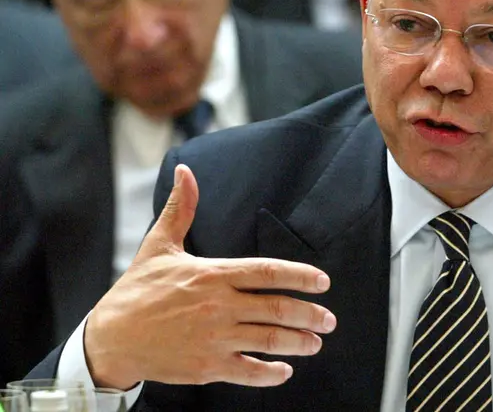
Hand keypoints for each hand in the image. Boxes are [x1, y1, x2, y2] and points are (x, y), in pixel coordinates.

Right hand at [84, 164, 336, 388]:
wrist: (110, 338)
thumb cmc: (136, 290)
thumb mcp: (159, 245)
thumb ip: (181, 209)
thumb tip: (184, 171)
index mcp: (213, 274)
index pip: (267, 272)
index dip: (300, 276)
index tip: (323, 282)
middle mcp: (218, 306)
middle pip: (277, 308)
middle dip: (310, 314)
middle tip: (329, 319)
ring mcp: (214, 338)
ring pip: (269, 340)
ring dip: (299, 342)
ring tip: (316, 342)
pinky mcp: (206, 367)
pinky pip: (248, 371)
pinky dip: (270, 373)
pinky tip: (284, 372)